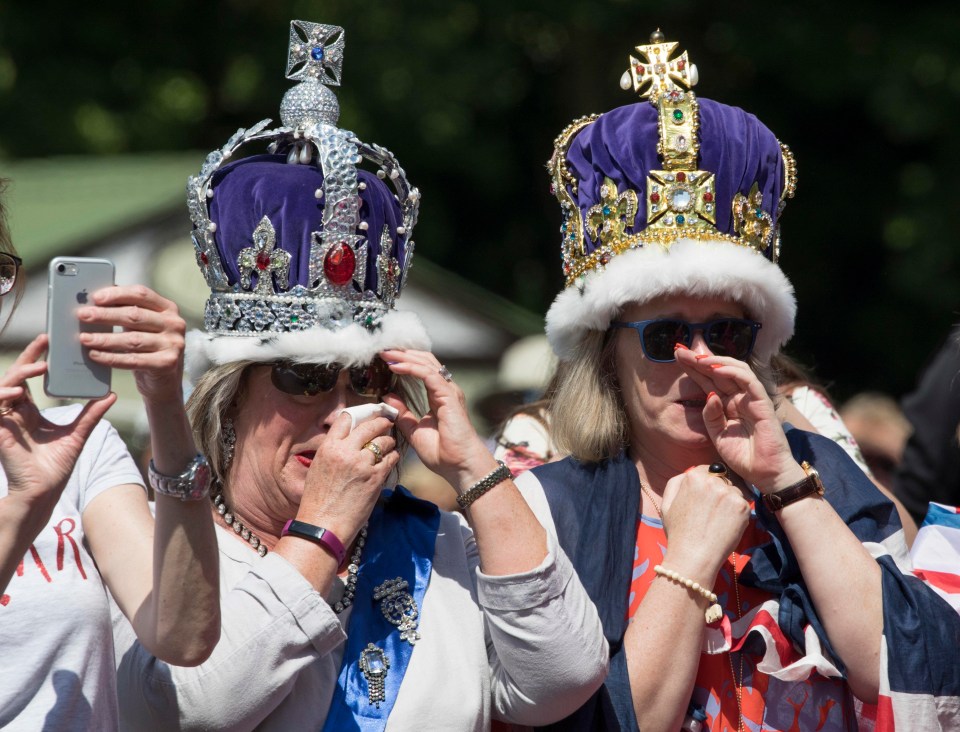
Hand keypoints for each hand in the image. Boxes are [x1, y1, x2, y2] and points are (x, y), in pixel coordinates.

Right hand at [0, 334, 115, 506]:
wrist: (43, 491)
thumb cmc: (56, 465)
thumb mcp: (78, 433)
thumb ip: (91, 413)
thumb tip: (110, 394)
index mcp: (29, 411)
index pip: (28, 378)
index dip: (36, 358)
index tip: (49, 341)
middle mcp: (15, 412)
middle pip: (15, 375)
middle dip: (28, 356)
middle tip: (45, 339)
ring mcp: (5, 420)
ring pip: (4, 386)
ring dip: (19, 373)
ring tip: (40, 365)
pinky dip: (4, 396)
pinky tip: (18, 392)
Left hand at [78, 285, 185, 404]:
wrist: (165, 381)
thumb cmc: (148, 348)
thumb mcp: (142, 326)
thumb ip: (126, 311)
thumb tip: (94, 302)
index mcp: (168, 308)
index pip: (141, 294)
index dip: (117, 294)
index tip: (95, 298)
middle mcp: (174, 324)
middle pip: (135, 316)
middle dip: (105, 315)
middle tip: (83, 315)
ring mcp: (173, 344)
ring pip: (132, 339)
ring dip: (105, 338)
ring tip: (84, 338)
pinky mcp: (167, 363)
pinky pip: (133, 360)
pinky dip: (111, 358)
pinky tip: (95, 355)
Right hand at [297, 414, 398, 545]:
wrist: (323, 525)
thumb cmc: (317, 501)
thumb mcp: (318, 469)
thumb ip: (333, 452)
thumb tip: (347, 443)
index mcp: (328, 448)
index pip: (345, 419)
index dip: (358, 415)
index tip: (366, 416)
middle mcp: (346, 451)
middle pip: (369, 426)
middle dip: (381, 422)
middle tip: (386, 422)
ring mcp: (362, 464)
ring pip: (383, 441)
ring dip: (388, 441)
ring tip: (389, 443)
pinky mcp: (376, 477)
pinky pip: (390, 459)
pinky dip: (393, 456)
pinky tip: (392, 458)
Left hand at [380, 349, 492, 488]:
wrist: (459, 466)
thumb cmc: (443, 453)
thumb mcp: (414, 430)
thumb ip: (402, 413)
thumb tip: (387, 397)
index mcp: (439, 397)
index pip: (422, 370)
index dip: (404, 361)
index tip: (385, 359)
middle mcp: (445, 390)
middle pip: (424, 361)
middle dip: (403, 353)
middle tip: (382, 350)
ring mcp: (449, 391)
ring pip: (426, 363)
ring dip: (404, 356)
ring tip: (386, 354)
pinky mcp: (448, 395)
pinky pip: (428, 374)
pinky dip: (411, 368)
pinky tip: (395, 367)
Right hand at [660, 465, 749, 578]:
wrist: (692, 557)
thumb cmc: (678, 532)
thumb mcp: (667, 504)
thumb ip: (676, 482)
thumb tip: (690, 473)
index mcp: (692, 477)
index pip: (707, 470)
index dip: (708, 485)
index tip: (706, 500)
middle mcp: (711, 480)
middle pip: (722, 479)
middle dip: (720, 492)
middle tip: (712, 513)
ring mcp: (728, 493)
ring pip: (734, 491)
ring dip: (730, 502)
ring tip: (719, 521)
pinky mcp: (742, 506)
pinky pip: (743, 504)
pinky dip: (738, 514)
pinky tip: (727, 526)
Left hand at [674, 347, 802, 489]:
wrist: (766, 475)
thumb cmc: (744, 457)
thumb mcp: (717, 436)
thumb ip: (710, 416)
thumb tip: (709, 394)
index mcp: (727, 404)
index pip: (708, 380)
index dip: (693, 368)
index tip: (676, 357)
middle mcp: (739, 397)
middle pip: (718, 371)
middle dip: (698, 359)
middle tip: (679, 350)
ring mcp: (751, 398)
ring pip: (735, 370)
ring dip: (715, 361)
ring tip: (696, 358)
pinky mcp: (763, 403)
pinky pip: (749, 382)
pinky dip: (733, 373)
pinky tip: (716, 369)